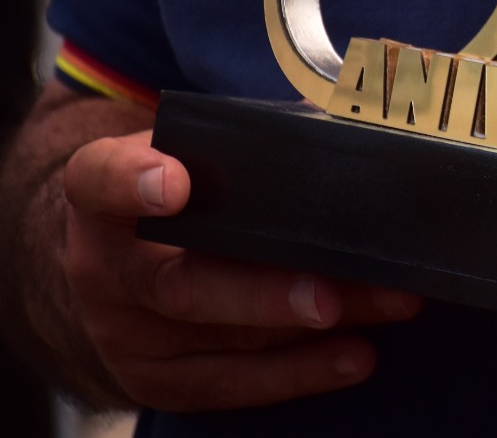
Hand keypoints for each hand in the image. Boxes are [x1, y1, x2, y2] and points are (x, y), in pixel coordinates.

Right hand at [58, 130, 421, 410]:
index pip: (99, 181)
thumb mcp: (194, 150)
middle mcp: (104, 268)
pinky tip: (356, 354)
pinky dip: (300, 372)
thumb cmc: (186, 186)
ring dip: (311, 327)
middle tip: (329, 294)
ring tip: (386, 305)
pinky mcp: (157, 379)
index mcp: (102, 193)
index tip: (174, 183)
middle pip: (178, 285)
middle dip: (262, 294)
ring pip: (222, 338)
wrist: (125, 256)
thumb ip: (247, 139)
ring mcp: (126, 332)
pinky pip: (231, 384)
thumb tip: (346, 123)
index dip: (132, 183)